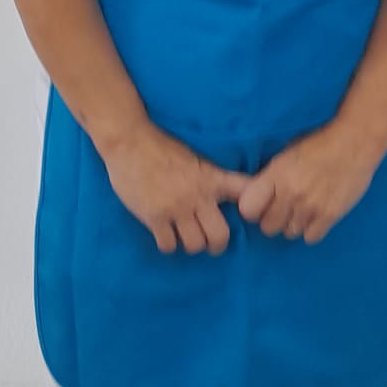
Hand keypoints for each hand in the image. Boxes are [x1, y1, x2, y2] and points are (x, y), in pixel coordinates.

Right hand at [102, 123, 249, 254]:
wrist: (130, 142)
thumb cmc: (161, 146)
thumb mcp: (194, 158)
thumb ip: (209, 177)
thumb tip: (223, 194)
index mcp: (211, 177)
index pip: (244, 191)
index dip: (255, 205)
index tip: (252, 215)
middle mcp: (198, 195)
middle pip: (220, 236)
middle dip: (217, 243)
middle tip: (211, 242)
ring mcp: (176, 208)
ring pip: (195, 245)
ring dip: (191, 244)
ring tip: (186, 237)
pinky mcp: (154, 217)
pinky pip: (169, 245)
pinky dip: (168, 244)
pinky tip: (166, 235)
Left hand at [238, 120, 386, 245]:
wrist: (355, 141)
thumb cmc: (319, 144)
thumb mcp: (287, 155)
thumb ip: (270, 177)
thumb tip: (251, 194)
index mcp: (276, 173)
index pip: (248, 209)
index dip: (253, 210)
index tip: (261, 205)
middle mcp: (291, 192)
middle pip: (268, 227)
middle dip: (274, 219)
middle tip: (284, 208)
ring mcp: (310, 205)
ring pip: (289, 233)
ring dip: (294, 224)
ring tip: (304, 208)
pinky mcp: (330, 215)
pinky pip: (310, 238)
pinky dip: (312, 229)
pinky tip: (316, 215)